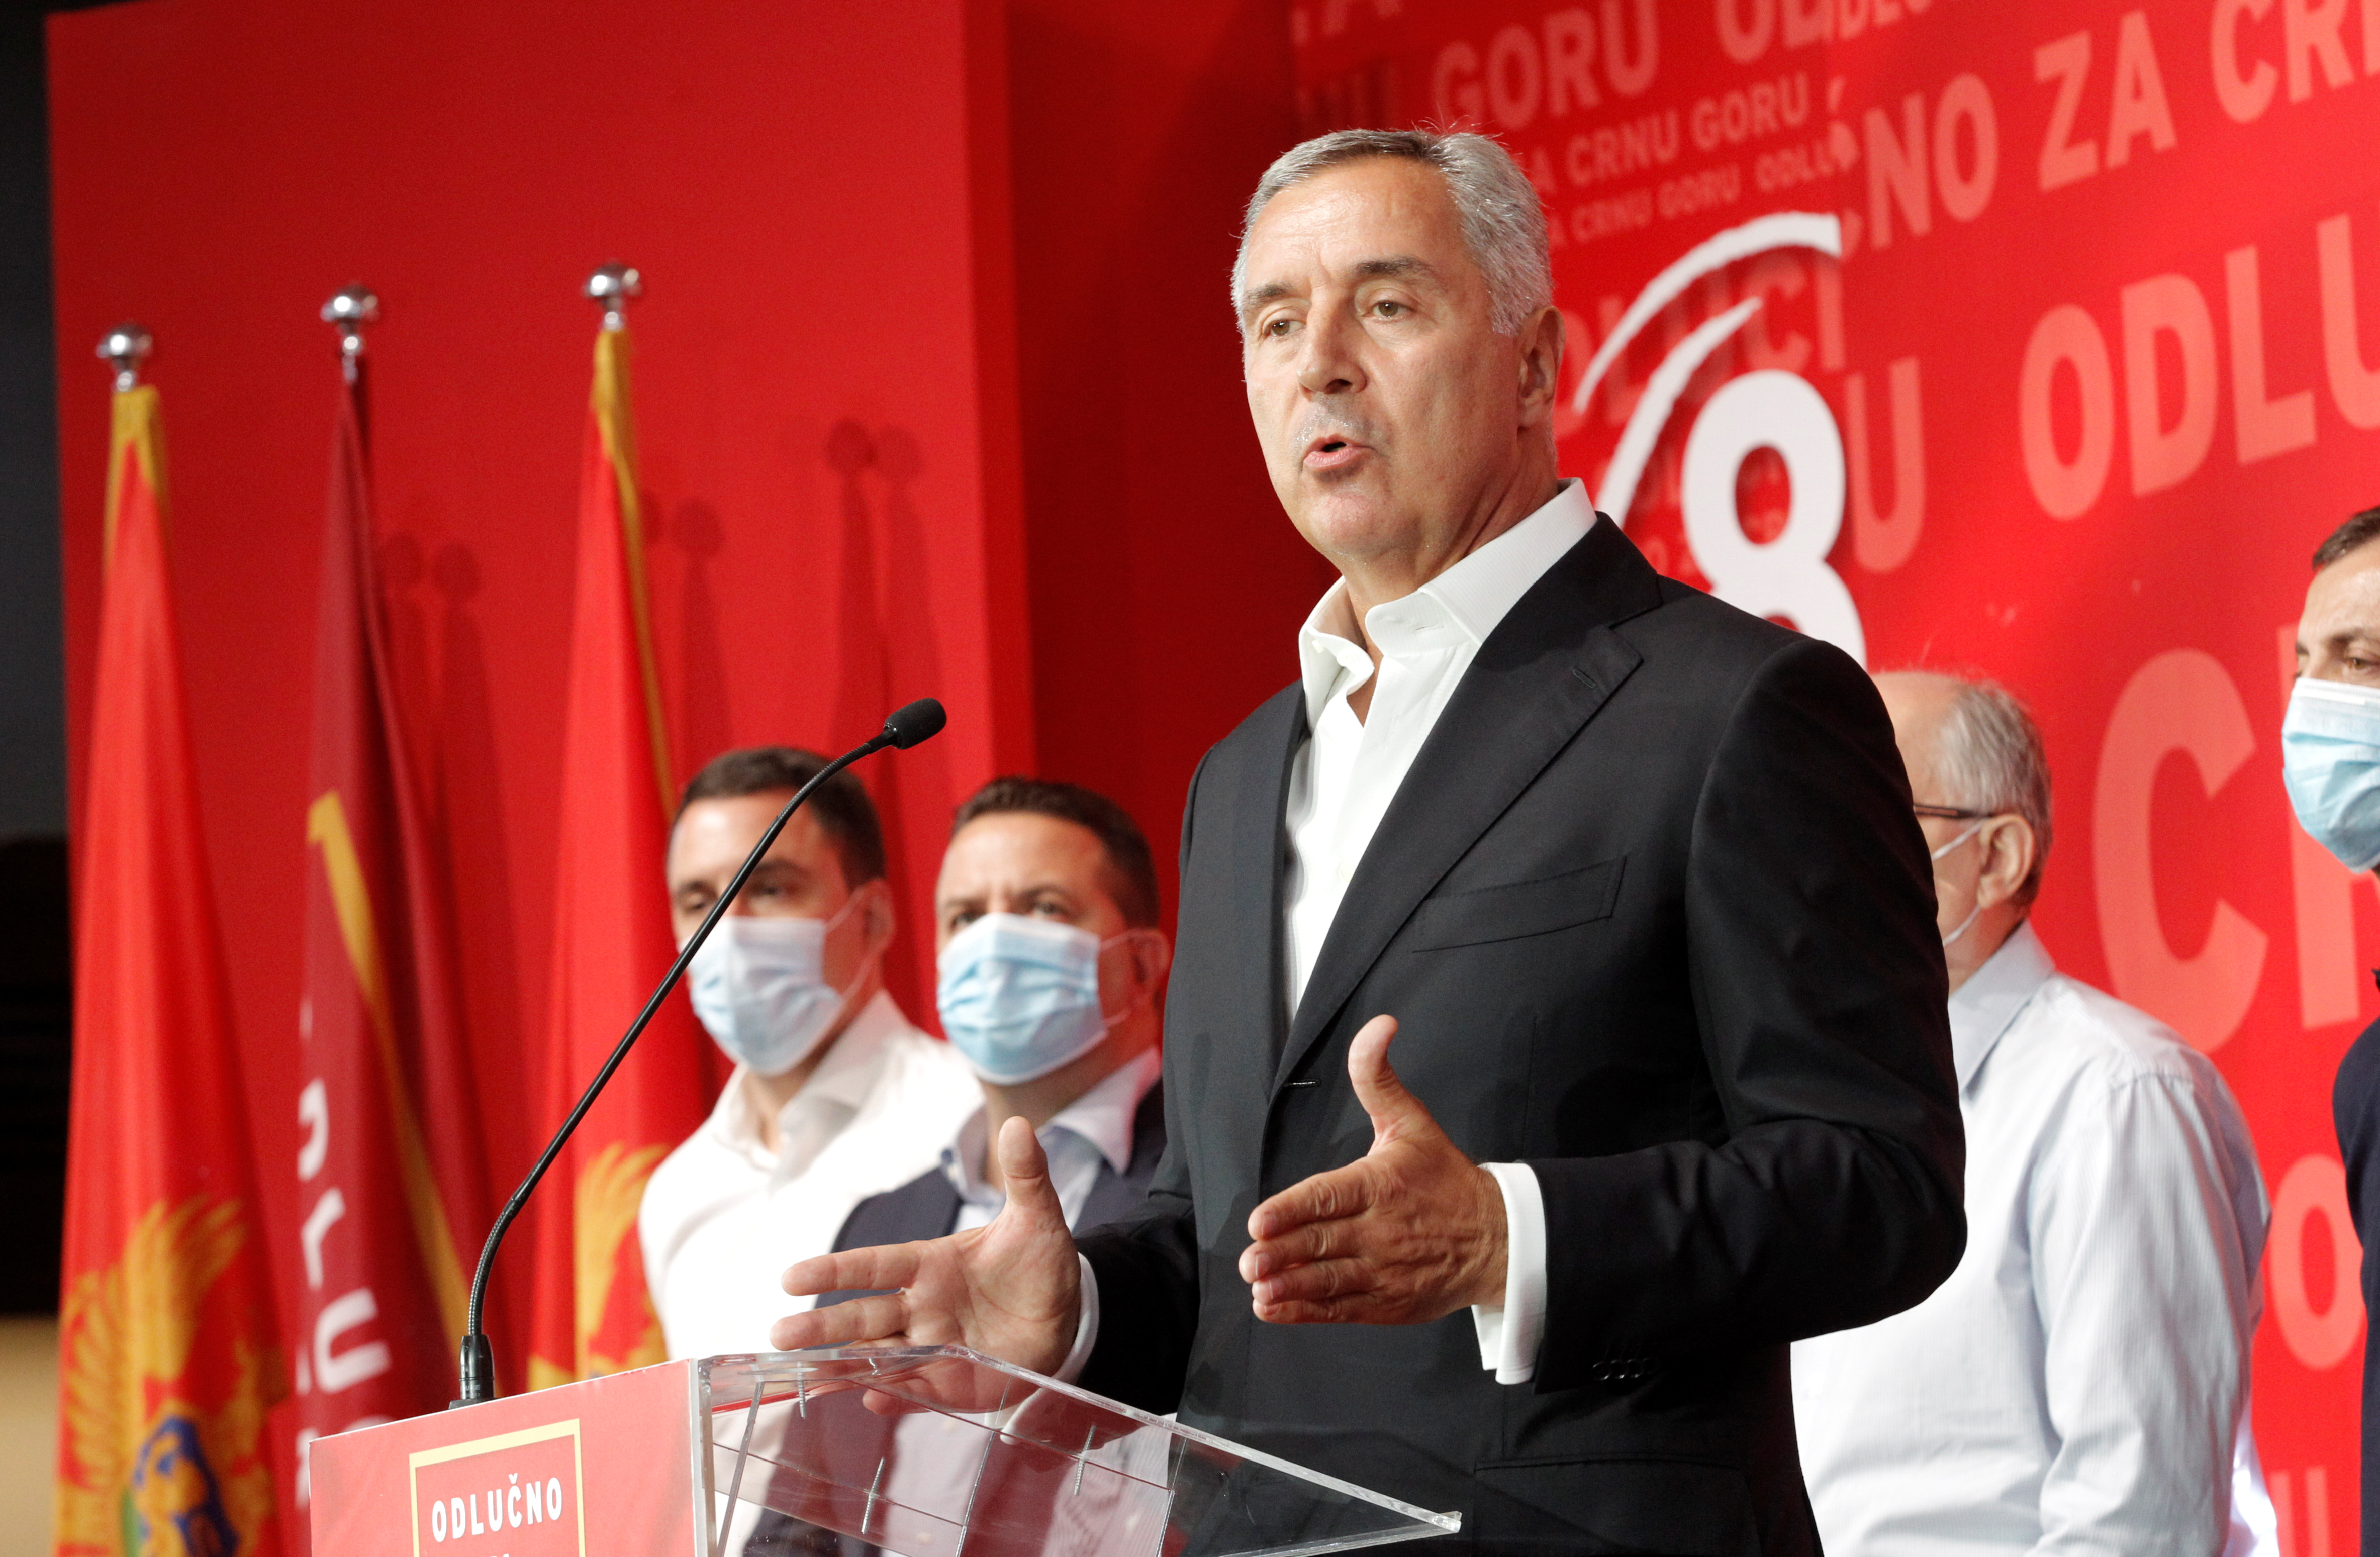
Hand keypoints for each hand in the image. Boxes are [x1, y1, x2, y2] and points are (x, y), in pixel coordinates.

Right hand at [771, 1115, 1081, 1381]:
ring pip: (877, 1357)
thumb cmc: (1039, 1262)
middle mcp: (921, 1307)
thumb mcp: (1038, 1217)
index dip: (835, 1272)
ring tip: (805, 1378)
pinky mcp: (950, 1382)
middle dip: (824, 1328)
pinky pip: (915, 1390)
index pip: (874, 1266)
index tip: (791, 1277)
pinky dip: (894, 1396)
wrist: (1067, 1315)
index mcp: (930, 1265)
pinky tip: (872, 1400)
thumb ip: (1026, 1175)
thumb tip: (1021, 1124)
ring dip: (842, 1367)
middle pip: (863, 1317)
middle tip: (779, 1336)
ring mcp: (932, 1348)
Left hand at [1238, 1015, 1507, 1323]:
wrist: (1497, 1241)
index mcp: (1382, 1185)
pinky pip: (1339, 1309)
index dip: (1293, 1210)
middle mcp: (1380, 1231)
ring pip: (1328, 1281)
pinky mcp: (1385, 1303)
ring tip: (1259, 1287)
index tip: (1261, 1221)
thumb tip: (1377, 1027)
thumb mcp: (1412, 1121)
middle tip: (1250, 1259)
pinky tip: (1273, 1308)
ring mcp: (1383, 1271)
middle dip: (1283, 1252)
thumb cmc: (1445, 1179)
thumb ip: (1377, 1077)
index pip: (1330, 1197)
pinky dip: (1305, 1312)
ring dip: (1290, 1286)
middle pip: (1323, 1242)